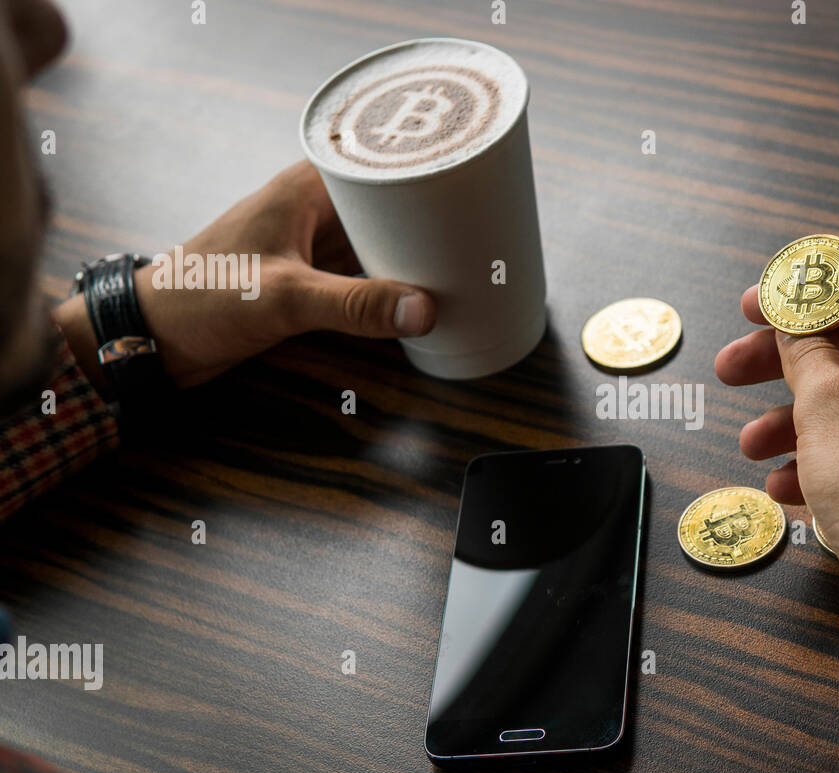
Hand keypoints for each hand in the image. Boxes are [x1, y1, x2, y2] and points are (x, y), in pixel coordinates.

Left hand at [54, 161, 435, 391]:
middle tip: (479, 239)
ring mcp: (312, 245)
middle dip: (427, 223)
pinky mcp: (309, 279)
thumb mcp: (285, 298)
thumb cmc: (201, 297)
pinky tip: (420, 298)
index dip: (423, 173)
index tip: (468, 191)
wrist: (153, 338)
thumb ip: (354, 305)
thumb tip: (423, 310)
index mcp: (305, 188)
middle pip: (387, 206)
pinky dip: (390, 285)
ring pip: (379, 242)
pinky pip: (364, 275)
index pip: (378, 163)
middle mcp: (313, 209)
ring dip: (411, 257)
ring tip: (464, 267)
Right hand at [714, 265, 838, 645]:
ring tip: (748, 446)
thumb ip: (806, 351)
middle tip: (729, 369)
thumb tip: (797, 324)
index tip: (753, 303)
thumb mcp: (825, 402)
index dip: (803, 289)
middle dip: (783, 361)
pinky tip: (780, 487)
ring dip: (791, 418)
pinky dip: (818, 460)